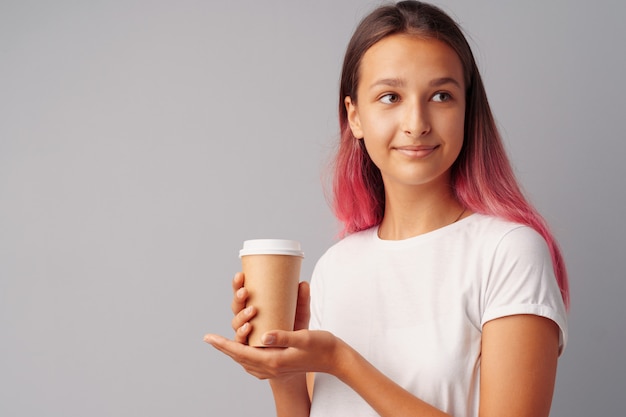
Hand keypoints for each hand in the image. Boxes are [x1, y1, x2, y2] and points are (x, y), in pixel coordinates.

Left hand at [204, 329, 341, 381]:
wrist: (335, 359)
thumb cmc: (321, 346)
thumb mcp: (303, 337)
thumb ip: (284, 336)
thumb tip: (264, 335)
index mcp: (273, 360)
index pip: (241, 352)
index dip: (223, 344)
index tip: (209, 337)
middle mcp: (271, 367)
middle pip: (239, 357)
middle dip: (224, 347)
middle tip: (209, 339)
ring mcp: (275, 368)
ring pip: (246, 361)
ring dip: (233, 351)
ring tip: (223, 344)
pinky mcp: (279, 365)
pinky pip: (254, 363)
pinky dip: (245, 355)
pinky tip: (245, 350)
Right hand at [230, 272, 310, 343]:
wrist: (298, 352)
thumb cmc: (295, 328)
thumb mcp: (300, 313)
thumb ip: (302, 300)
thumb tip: (304, 283)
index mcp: (254, 306)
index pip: (241, 294)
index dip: (237, 284)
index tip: (240, 275)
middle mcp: (247, 319)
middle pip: (236, 307)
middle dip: (238, 298)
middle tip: (245, 292)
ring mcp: (247, 333)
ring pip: (236, 323)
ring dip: (241, 315)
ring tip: (252, 309)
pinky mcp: (250, 347)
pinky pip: (241, 341)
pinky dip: (242, 334)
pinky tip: (248, 327)